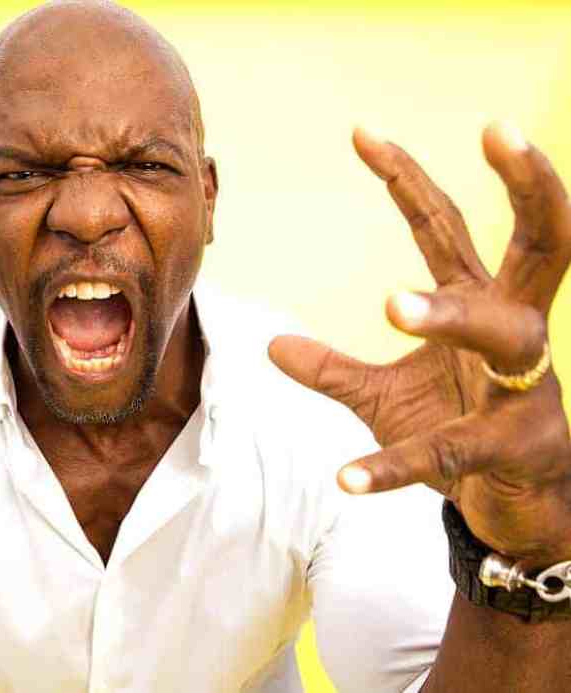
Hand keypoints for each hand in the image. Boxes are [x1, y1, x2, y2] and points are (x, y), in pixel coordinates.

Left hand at [269, 122, 570, 568]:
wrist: (516, 510)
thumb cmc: (458, 432)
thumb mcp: (383, 396)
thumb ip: (331, 368)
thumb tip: (270, 344)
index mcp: (478, 306)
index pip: (444, 227)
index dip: (406, 179)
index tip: (361, 131)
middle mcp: (513, 333)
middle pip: (540, 244)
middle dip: (529, 185)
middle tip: (500, 126)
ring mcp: (528, 388)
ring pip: (503, 334)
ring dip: (448, 315)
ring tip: (390, 303)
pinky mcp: (519, 447)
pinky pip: (454, 451)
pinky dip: (397, 463)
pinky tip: (346, 477)